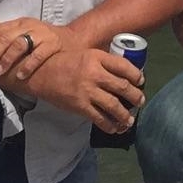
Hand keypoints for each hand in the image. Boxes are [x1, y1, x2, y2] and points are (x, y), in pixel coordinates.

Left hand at [0, 17, 69, 82]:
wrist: (71, 39)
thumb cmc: (42, 37)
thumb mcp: (24, 30)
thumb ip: (7, 29)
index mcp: (20, 23)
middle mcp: (29, 26)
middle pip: (7, 38)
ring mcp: (41, 34)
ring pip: (20, 44)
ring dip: (8, 58)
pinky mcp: (52, 44)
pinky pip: (38, 55)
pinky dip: (27, 65)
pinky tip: (20, 75)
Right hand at [21, 47, 141, 131]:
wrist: (42, 73)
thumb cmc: (65, 62)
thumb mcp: (86, 54)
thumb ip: (103, 62)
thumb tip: (122, 74)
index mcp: (97, 57)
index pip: (123, 66)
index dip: (136, 75)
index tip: (140, 81)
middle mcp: (95, 73)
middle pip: (122, 87)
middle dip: (135, 96)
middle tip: (140, 101)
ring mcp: (88, 91)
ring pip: (114, 106)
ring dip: (125, 115)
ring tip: (130, 119)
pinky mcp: (80, 106)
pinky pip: (99, 118)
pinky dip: (110, 125)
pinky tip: (115, 128)